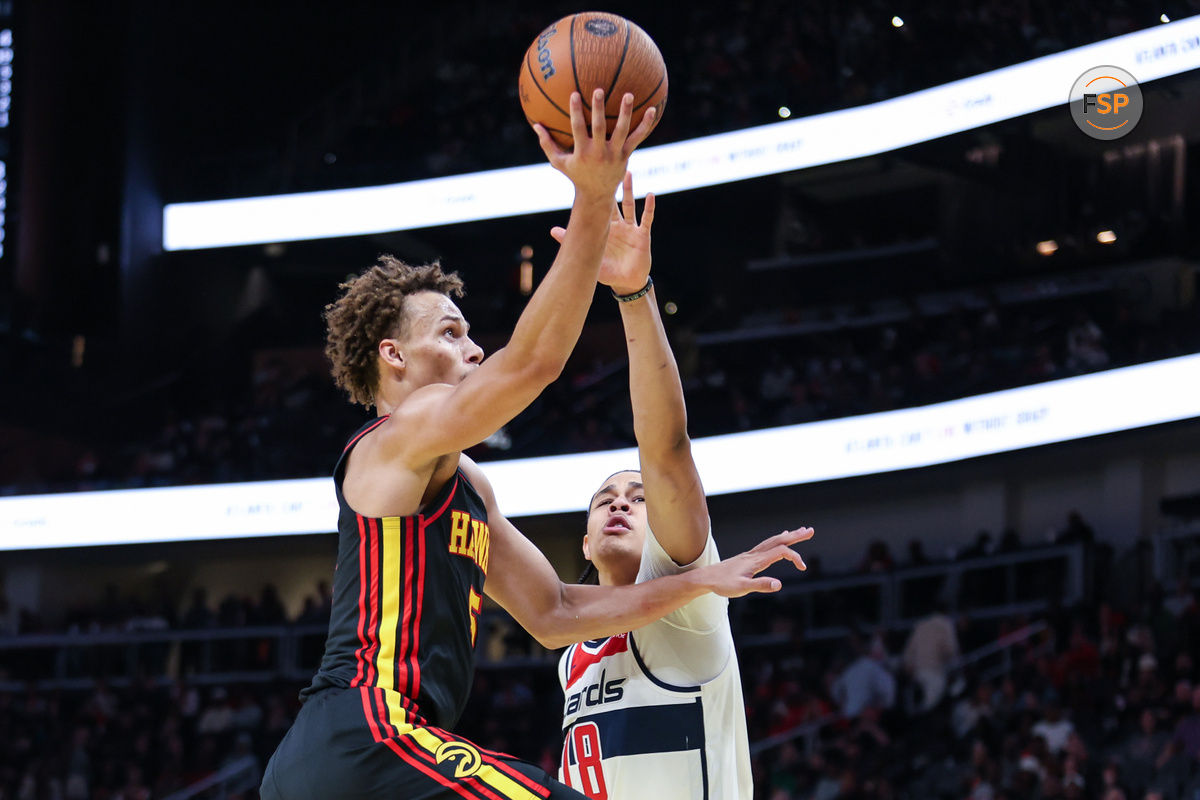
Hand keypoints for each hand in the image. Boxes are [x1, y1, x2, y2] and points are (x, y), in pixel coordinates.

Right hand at [532, 89, 657, 201]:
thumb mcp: (559, 163)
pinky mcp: (626, 155)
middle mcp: (600, 153)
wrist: (597, 194)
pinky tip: (653, 110)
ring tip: (628, 94)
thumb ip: (547, 144)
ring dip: (626, 113)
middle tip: (599, 90)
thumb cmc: (576, 175)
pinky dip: (645, 125)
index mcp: (583, 152)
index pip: (578, 129)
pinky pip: (637, 138)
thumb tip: (535, 125)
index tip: (574, 94)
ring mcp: (615, 154)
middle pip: (600, 127)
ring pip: (622, 131)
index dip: (576, 112)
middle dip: (599, 109)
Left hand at [550, 171, 654, 294]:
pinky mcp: (642, 235)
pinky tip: (650, 195)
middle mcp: (618, 225)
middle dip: (611, 184)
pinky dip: (649, 208)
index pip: (600, 206)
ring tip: (627, 172)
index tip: (591, 173)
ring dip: (629, 190)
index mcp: (605, 228)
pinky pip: (647, 219)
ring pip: (630, 205)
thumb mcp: (590, 254)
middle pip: (614, 200)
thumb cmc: (607, 271)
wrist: (626, 283)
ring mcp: (631, 229)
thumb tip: (552, 230)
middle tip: (607, 164)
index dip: (597, 191)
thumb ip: (573, 241)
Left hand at [698, 528, 813, 597]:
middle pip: (778, 541)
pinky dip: (777, 540)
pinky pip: (766, 545)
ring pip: (773, 541)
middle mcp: (755, 554)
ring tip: (800, 531)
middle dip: (796, 536)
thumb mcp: (743, 588)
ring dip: (788, 536)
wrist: (706, 578)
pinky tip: (779, 539)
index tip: (803, 568)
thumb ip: (761, 585)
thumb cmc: (723, 584)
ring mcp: (751, 554)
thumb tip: (779, 584)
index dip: (795, 557)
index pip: (781, 552)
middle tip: (810, 530)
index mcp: (756, 560)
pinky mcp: (748, 557)